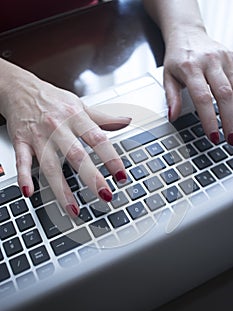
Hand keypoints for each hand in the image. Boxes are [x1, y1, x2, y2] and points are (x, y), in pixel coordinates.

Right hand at [1, 62, 130, 216]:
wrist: (20, 88)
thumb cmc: (52, 99)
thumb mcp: (80, 105)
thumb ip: (103, 117)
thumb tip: (126, 120)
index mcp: (76, 117)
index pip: (98, 139)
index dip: (111, 158)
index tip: (121, 175)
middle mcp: (58, 127)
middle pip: (76, 155)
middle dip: (92, 177)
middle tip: (105, 195)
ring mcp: (39, 136)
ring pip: (51, 165)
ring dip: (62, 189)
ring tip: (73, 210)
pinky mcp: (21, 142)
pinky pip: (22, 162)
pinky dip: (24, 177)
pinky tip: (30, 192)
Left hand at [163, 26, 232, 144]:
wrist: (187, 33)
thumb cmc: (177, 58)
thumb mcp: (168, 77)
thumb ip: (171, 98)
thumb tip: (173, 117)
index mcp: (190, 68)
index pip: (202, 98)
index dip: (209, 119)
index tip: (213, 136)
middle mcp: (210, 61)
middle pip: (225, 94)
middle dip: (230, 119)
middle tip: (230, 139)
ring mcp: (224, 58)